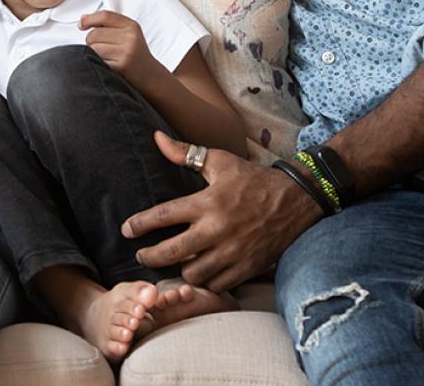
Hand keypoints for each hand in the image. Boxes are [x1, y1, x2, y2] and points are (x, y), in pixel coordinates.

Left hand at [80, 11, 161, 82]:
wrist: (150, 76)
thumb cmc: (135, 54)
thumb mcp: (128, 34)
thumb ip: (107, 24)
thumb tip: (83, 19)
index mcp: (131, 26)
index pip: (105, 15)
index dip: (89, 19)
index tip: (82, 25)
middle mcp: (130, 37)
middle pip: (95, 33)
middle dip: (91, 41)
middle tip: (101, 47)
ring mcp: (126, 52)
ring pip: (93, 48)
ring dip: (93, 54)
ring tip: (106, 57)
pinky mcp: (121, 67)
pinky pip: (97, 61)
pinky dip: (98, 63)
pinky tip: (108, 65)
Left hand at [121, 131, 322, 291]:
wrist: (296, 199)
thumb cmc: (253, 178)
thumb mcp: (220, 161)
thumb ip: (185, 153)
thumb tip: (156, 138)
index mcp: (207, 203)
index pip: (163, 216)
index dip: (139, 225)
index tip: (127, 230)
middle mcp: (217, 230)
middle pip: (172, 252)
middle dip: (150, 257)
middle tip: (141, 255)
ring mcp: (233, 252)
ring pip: (193, 273)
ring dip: (181, 269)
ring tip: (176, 261)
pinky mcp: (247, 268)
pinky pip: (217, 285)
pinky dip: (206, 280)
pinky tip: (201, 271)